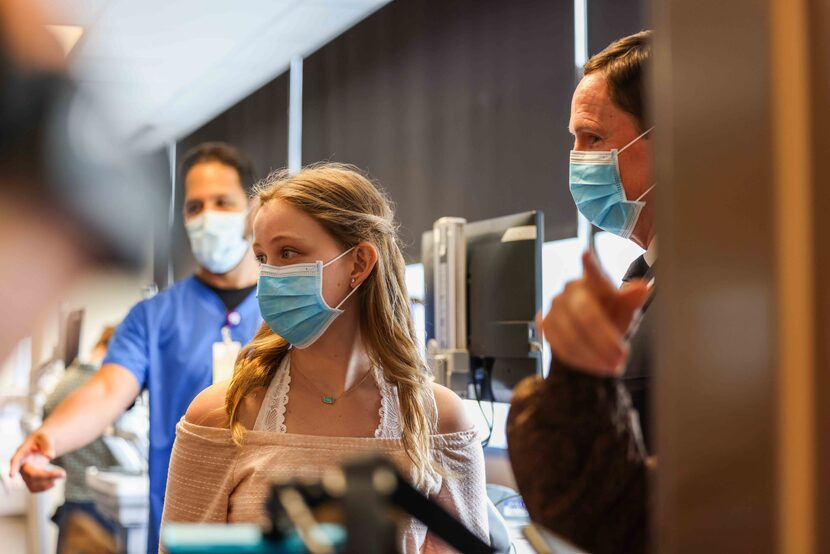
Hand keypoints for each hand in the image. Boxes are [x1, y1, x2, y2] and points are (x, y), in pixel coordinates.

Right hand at [9, 430, 64, 491]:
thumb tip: (50, 456)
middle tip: (63, 473)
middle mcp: (21, 465)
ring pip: (32, 484)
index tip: (12, 475)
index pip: (15, 460)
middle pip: (31, 474)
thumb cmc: (42, 439)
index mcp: (22, 453)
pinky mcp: (28, 480)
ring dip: (47, 482)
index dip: (13, 467)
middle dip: (47, 475)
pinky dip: (44, 487)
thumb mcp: (46, 438)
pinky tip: (53, 482)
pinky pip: (33, 488)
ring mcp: (24, 474)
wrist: (40, 444)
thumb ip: (48, 445)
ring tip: (61, 474)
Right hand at [539, 251, 649, 375]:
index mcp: (594, 282)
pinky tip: (594, 364)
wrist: (590, 338)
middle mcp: (571, 290)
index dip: (590, 265)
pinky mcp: (544, 323)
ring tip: (611, 366)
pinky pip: (559, 344)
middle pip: (586, 315)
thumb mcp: (626, 311)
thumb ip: (632, 300)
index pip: (594, 272)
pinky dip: (579, 359)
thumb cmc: (610, 318)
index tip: (587, 254)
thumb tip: (642, 288)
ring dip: (593, 355)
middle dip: (604, 341)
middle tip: (620, 358)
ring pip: (571, 334)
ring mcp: (555, 306)